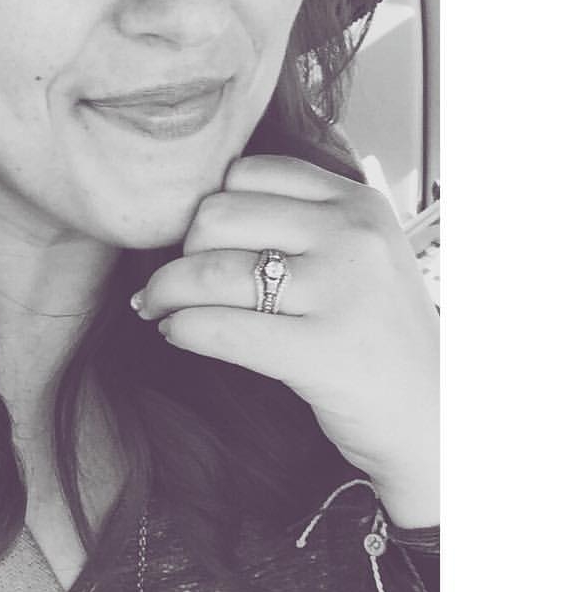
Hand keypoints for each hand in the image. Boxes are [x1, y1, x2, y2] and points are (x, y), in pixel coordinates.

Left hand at [132, 155, 438, 523]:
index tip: (199, 243)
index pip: (247, 173)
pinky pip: (222, 327)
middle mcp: (353, 236)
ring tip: (155, 308)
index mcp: (357, 203)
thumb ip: (300, 221)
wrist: (437, 418)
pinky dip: (183, 328)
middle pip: (218, 216)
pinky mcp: (325, 352)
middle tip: (171, 283)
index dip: (209, 207)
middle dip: (180, 251)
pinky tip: (175, 333)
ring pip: (211, 270)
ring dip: (164, 291)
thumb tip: (196, 213)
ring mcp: (343, 292)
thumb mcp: (361, 254)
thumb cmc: (378, 333)